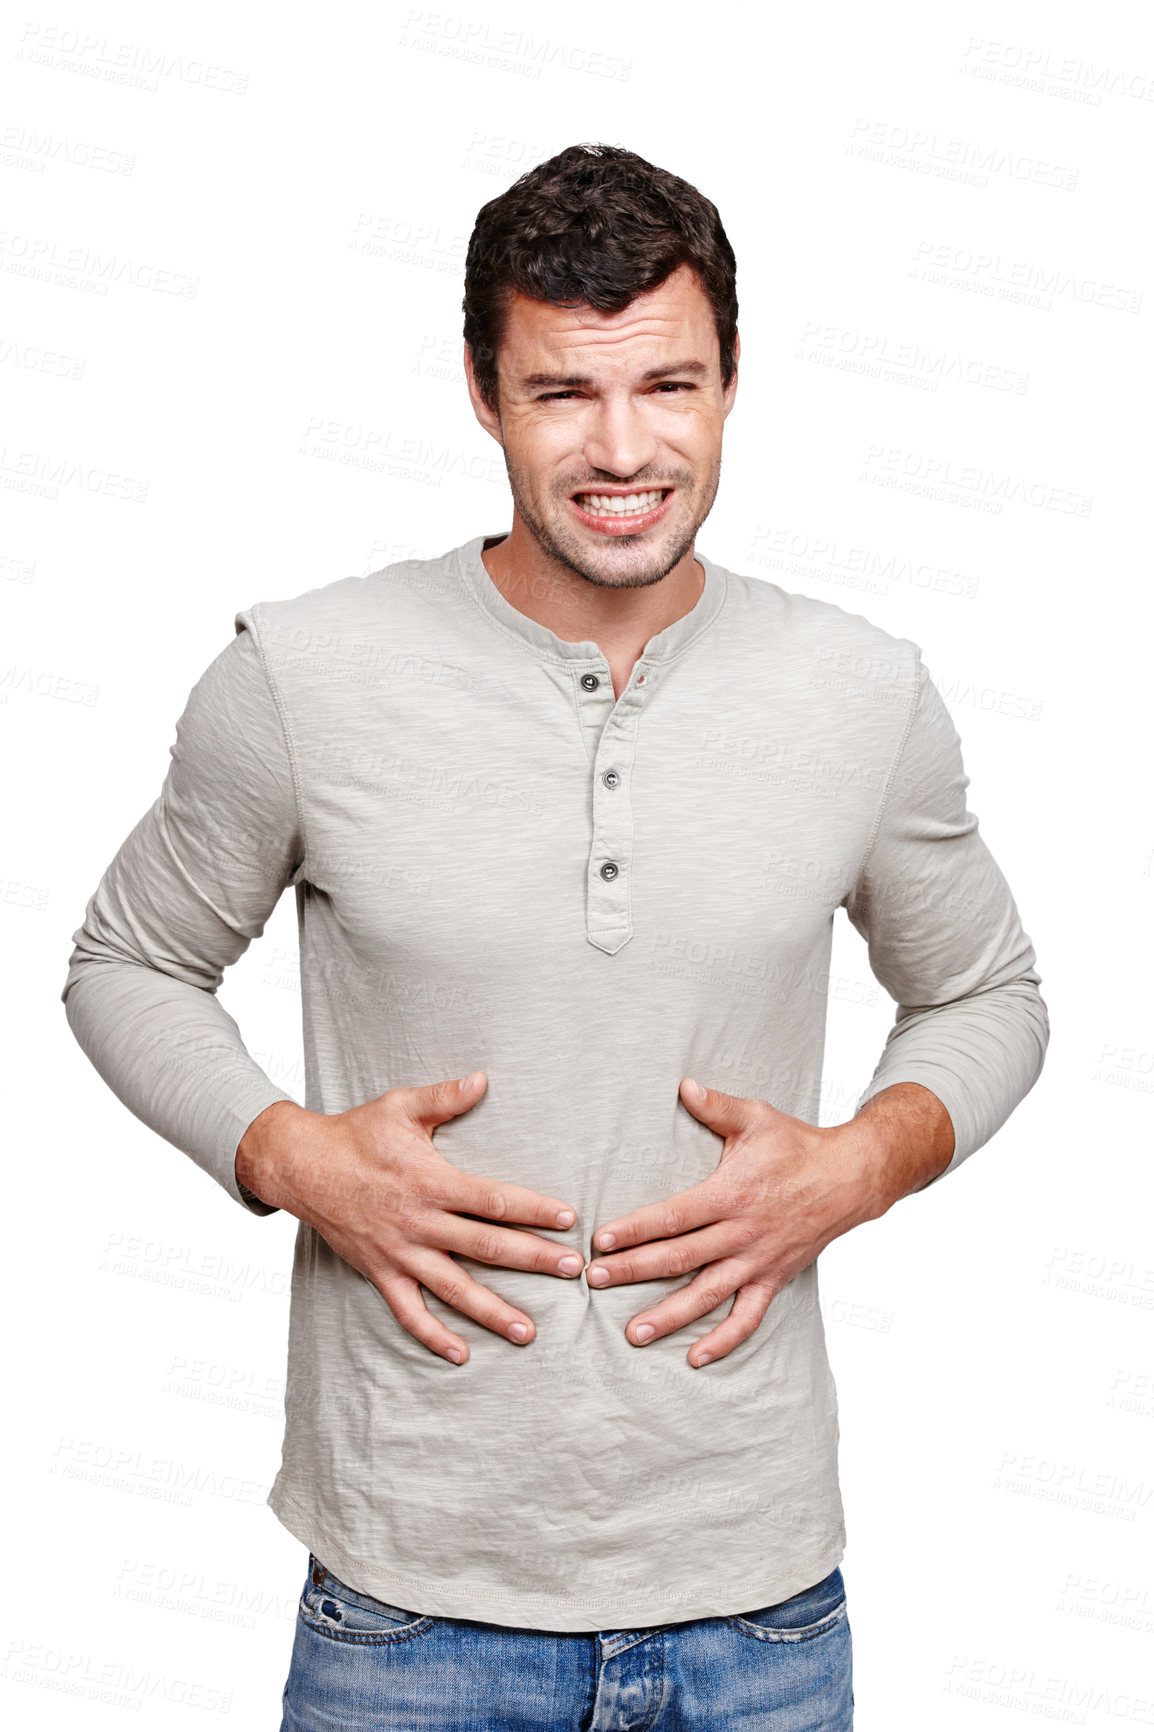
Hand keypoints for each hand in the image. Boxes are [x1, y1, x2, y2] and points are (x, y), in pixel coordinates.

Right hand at [235, 1072, 580, 1364]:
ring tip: (528, 1331)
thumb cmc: (356, 1132)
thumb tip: (483, 1078)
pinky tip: (461, 1354)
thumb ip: (444, 1097)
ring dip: (492, 1312)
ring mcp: (400, 1253)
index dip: (534, 1210)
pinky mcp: (380, 1272)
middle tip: (572, 1272)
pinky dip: (434, 1336)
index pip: (495, 1201)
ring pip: (454, 1289)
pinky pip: (409, 1312)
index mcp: (432, 1182)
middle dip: (533, 1260)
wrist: (302, 1166)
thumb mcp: (401, 1106)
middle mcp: (420, 1223)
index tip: (568, 1220)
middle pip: (487, 1247)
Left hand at [584, 1079, 932, 1367]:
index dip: (635, 1229)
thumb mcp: (757, 1117)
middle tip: (595, 1281)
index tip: (602, 1240)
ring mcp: (759, 1260)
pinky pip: (748, 1317)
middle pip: (680, 1258)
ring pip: (708, 1295)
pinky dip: (724, 1340)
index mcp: (730, 1194)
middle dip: (634, 1271)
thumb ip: (716, 1106)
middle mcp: (742, 1233)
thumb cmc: (798, 1144)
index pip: (673, 1216)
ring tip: (634, 1333)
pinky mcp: (775, 1278)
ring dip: (670, 1316)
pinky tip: (696, 1357)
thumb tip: (682, 1085)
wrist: (851, 1176)